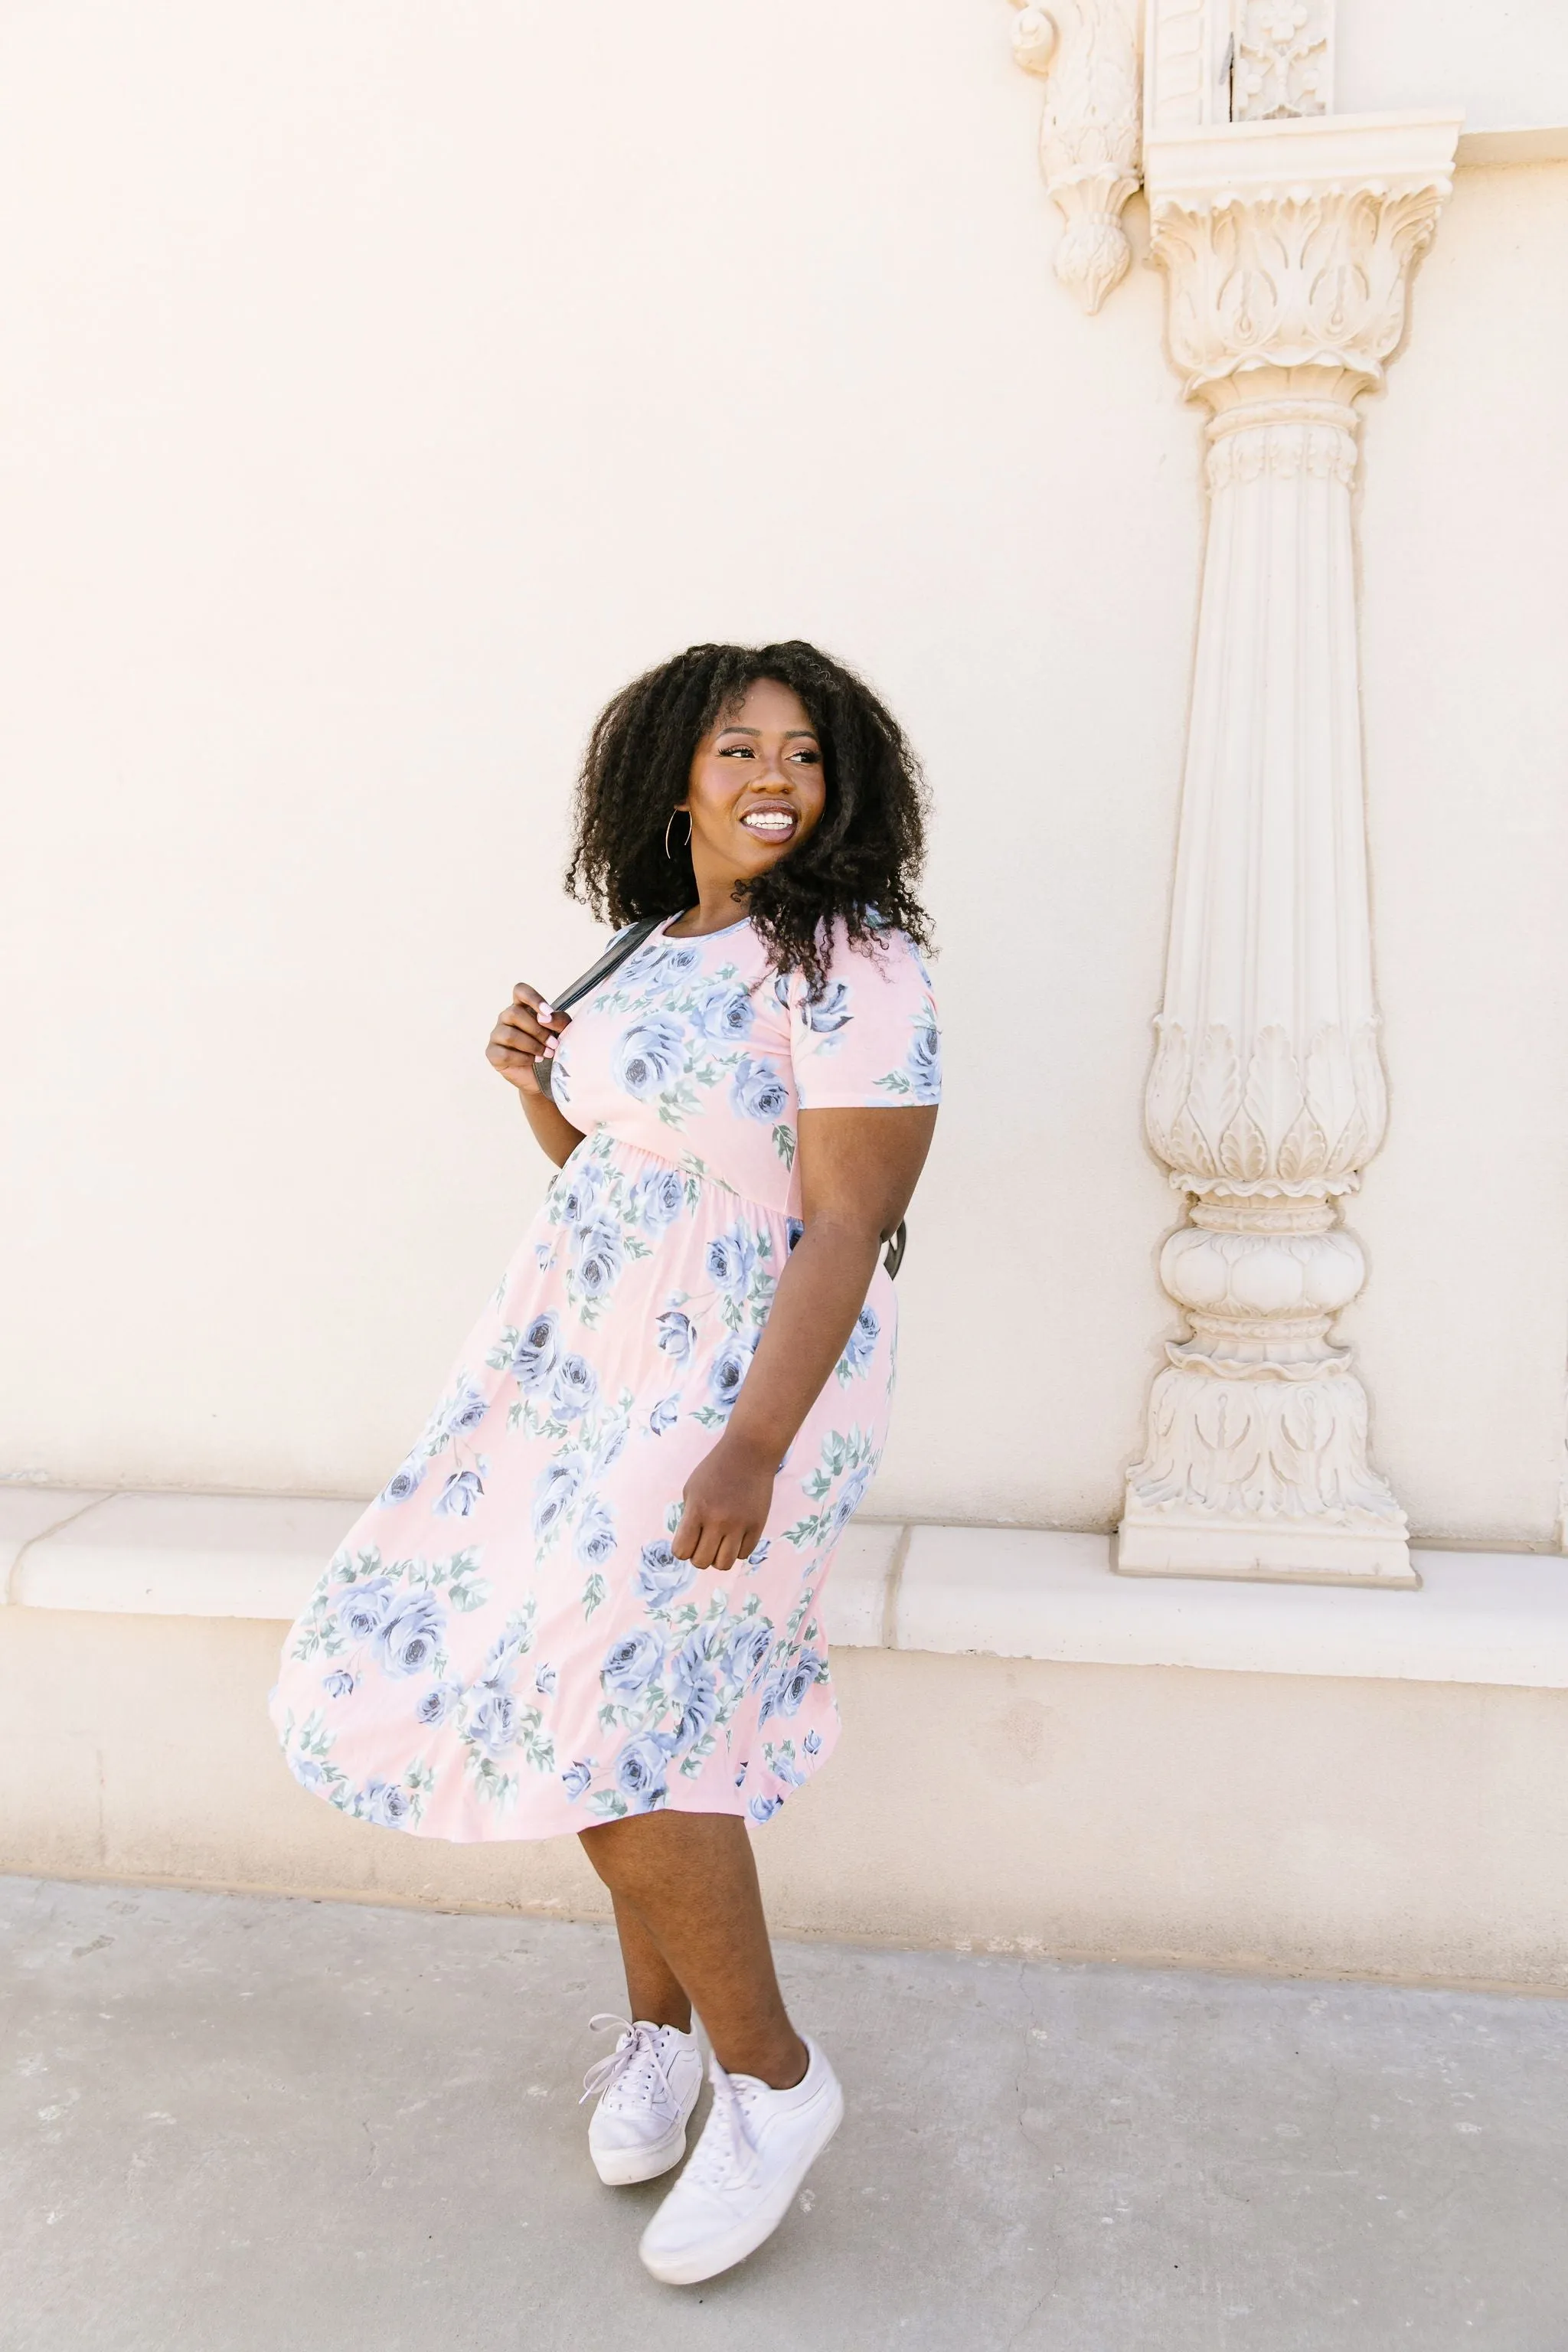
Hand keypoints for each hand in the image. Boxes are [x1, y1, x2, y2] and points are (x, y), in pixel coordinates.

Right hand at [486, 984, 568, 1097]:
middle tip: (554, 1045)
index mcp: (522, 1007)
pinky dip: (523, 1058)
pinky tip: (534, 1061)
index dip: (533, 998)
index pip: (520, 990)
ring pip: (510, 1034)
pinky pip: (505, 1053)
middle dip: (538, 1031)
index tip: (548, 1012)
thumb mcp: (563, 1031)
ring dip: (532, 1046)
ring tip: (547, 1054)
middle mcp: (506, 1017)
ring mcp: (497, 1034)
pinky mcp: (492, 1053)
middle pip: (515, 1013)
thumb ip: (558, 1020)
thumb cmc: (553, 1048)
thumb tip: (545, 1017)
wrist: (546, 1077)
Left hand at [672, 1434, 776, 1572]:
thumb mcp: (691, 1489)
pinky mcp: (758, 1526)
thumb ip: (688, 1518)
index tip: (687, 1539)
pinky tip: (735, 1535)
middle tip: (704, 1541)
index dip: (682, 1549)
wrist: (748, 1453)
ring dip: (718, 1558)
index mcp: (697, 1510)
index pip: (682, 1551)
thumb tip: (689, 1547)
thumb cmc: (715, 1470)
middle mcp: (718, 1521)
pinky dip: (737, 1549)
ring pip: (724, 1565)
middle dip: (699, 1555)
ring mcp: (740, 1525)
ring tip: (719, 1543)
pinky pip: (744, 1554)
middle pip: (702, 1562)